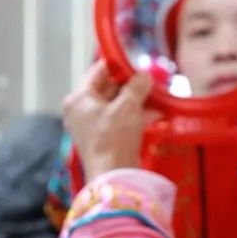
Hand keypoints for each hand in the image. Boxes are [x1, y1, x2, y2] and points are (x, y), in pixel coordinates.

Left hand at [63, 61, 153, 178]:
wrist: (113, 175)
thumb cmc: (114, 136)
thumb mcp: (128, 105)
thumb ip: (137, 86)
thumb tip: (144, 76)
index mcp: (79, 98)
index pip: (98, 70)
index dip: (118, 64)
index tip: (137, 61)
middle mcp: (80, 110)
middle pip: (108, 88)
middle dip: (131, 84)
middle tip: (151, 79)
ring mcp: (90, 126)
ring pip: (116, 105)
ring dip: (137, 100)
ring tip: (157, 96)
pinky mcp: (102, 139)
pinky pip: (119, 120)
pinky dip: (135, 115)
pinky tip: (155, 114)